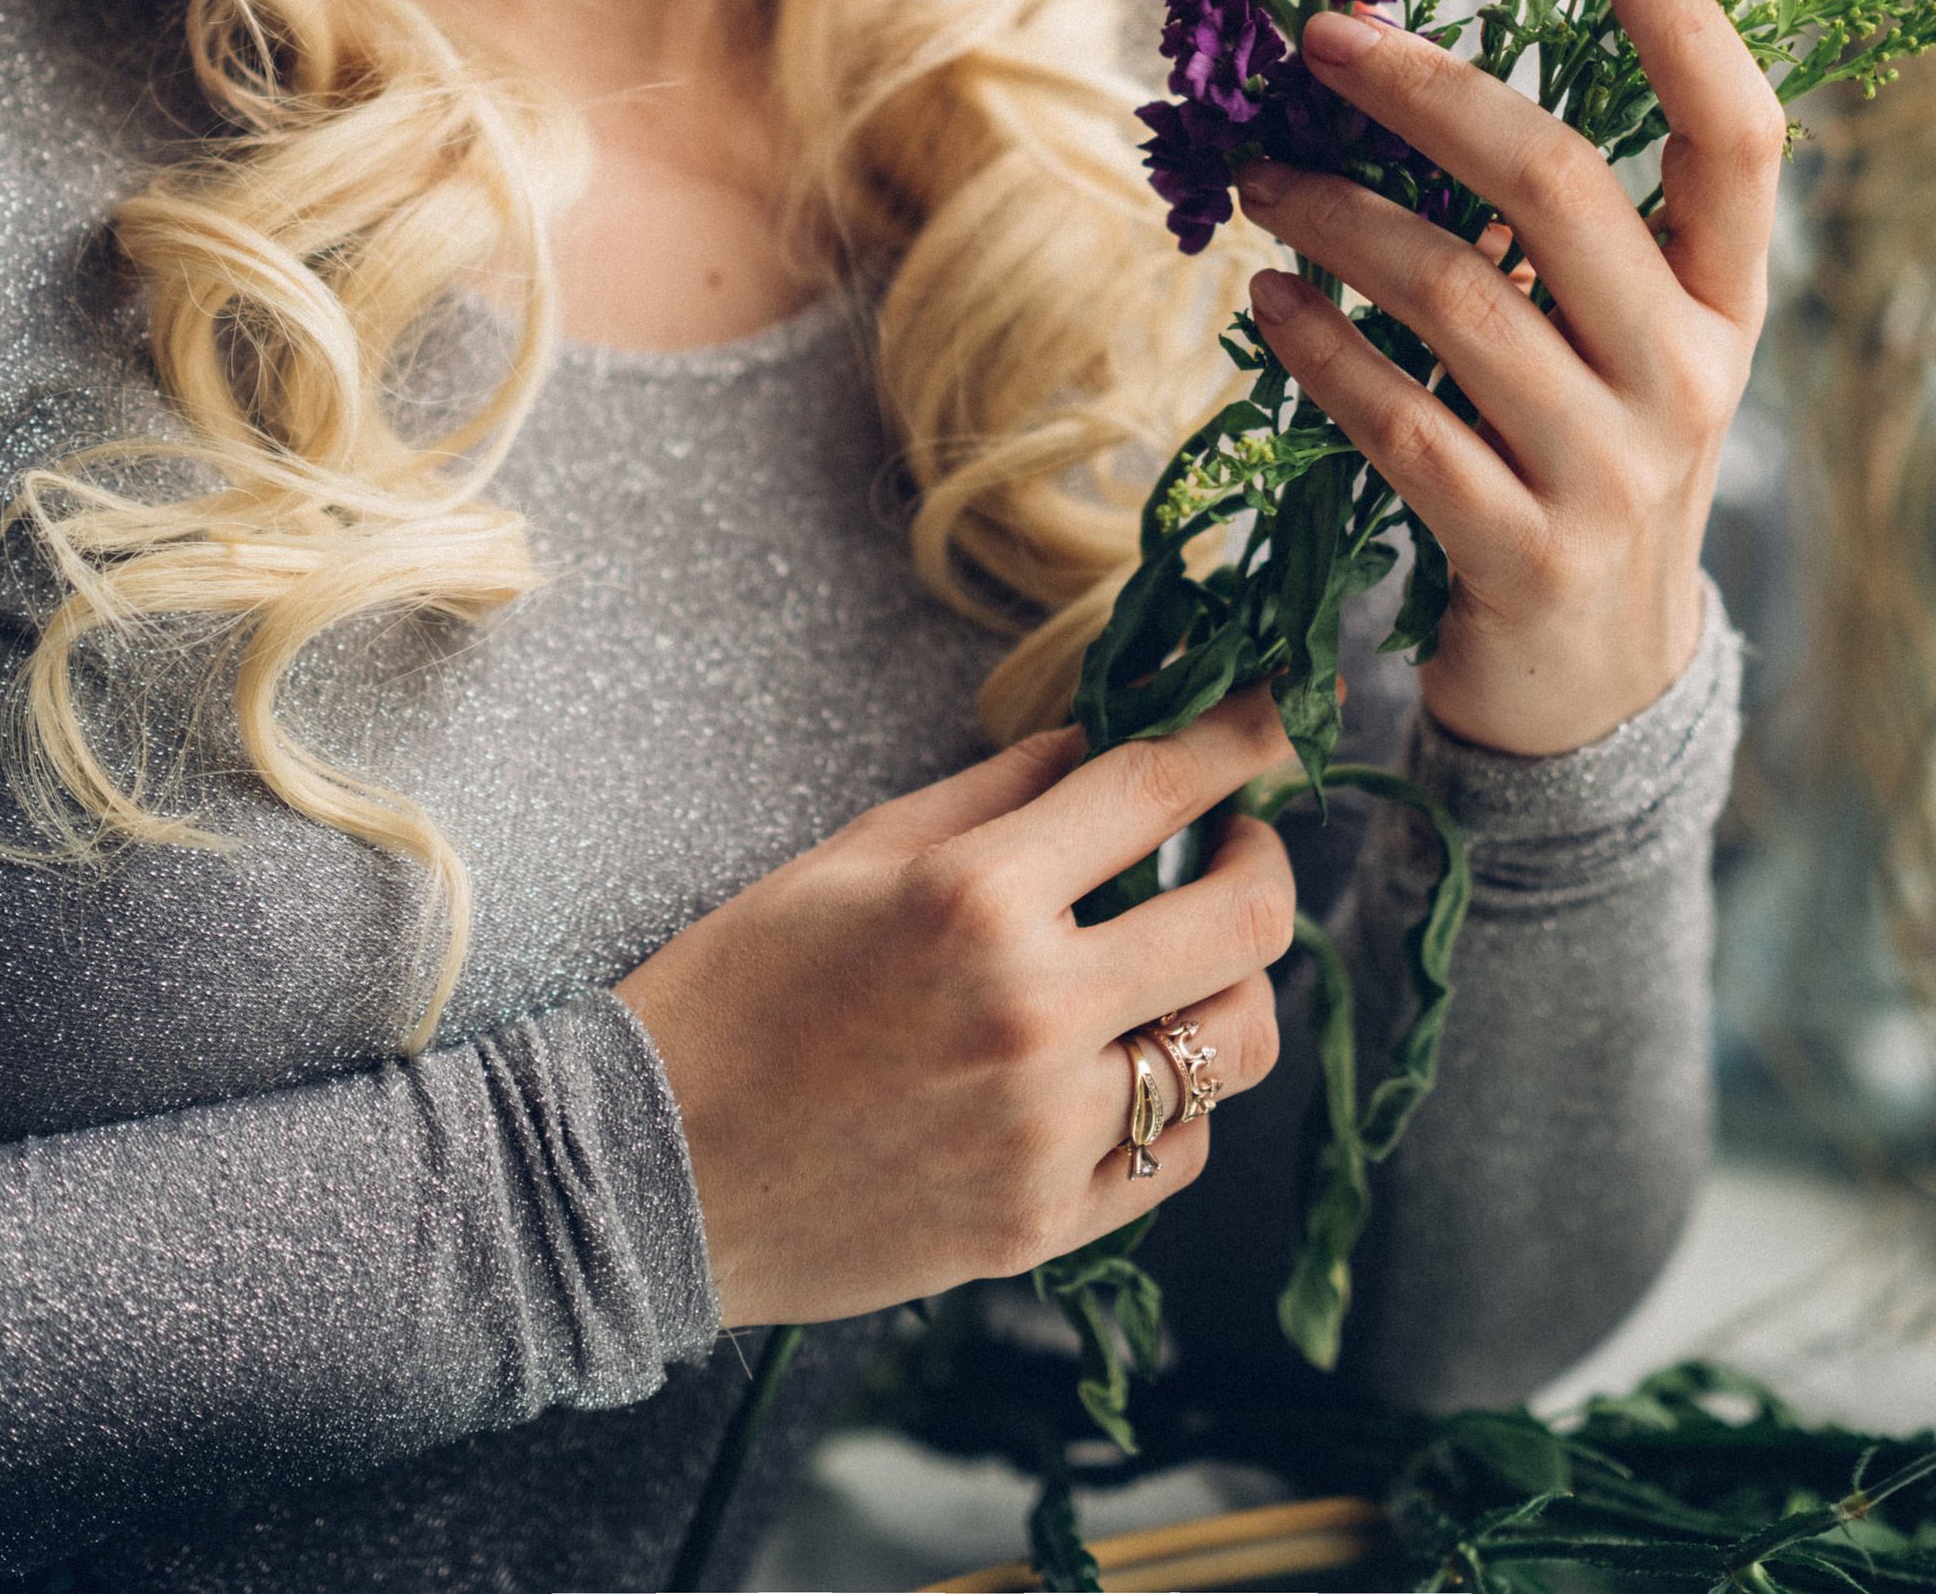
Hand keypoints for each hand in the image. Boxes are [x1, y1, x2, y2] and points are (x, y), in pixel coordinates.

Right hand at [613, 686, 1295, 1323]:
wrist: (650, 1175)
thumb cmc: (738, 992)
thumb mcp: (855, 852)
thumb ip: (997, 793)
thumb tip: (1103, 741)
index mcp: (976, 895)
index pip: (1161, 787)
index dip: (1246, 734)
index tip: (1285, 710)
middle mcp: (1032, 1012)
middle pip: (1246, 918)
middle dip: (1264, 859)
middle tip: (1238, 843)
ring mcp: (1048, 1132)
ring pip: (1238, 1043)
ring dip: (1232, 985)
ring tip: (1182, 961)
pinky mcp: (1045, 1225)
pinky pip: (1184, 1150)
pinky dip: (1177, 1097)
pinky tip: (1125, 1064)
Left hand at [1235, 0, 1781, 759]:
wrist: (1596, 692)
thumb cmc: (1584, 463)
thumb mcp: (1615, 348)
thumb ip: (1555, 236)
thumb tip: (1401, 72)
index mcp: (1727, 304)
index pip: (1741, 139)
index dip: (1691, 24)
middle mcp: (1690, 377)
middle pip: (1560, 183)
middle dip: (1425, 89)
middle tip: (1321, 35)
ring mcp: (1613, 471)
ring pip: (1454, 293)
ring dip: (1333, 216)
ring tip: (1260, 176)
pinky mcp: (1522, 552)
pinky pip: (1397, 419)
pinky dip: (1316, 348)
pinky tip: (1266, 306)